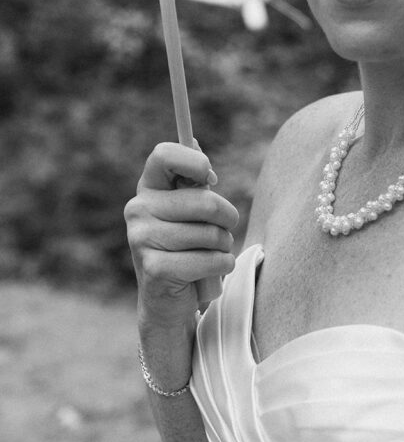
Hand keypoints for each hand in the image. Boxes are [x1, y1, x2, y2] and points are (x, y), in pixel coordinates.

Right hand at [125, 142, 238, 325]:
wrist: (168, 301)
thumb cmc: (187, 246)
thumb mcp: (189, 210)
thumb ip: (193, 179)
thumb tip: (194, 140)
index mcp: (147, 188)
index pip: (164, 154)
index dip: (194, 161)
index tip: (210, 178)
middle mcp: (138, 209)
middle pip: (205, 201)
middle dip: (227, 219)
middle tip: (222, 230)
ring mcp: (142, 239)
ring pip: (211, 234)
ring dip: (223, 247)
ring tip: (208, 254)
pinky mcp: (154, 269)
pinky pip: (209, 260)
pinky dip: (220, 267)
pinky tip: (205, 274)